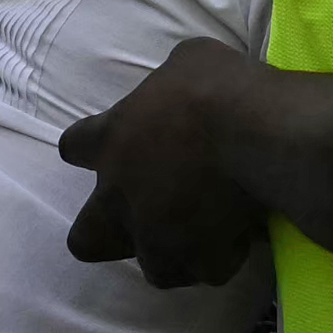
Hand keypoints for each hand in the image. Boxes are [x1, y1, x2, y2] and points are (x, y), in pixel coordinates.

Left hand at [58, 40, 270, 286]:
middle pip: (85, 239)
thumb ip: (170, 86)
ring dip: (173, 252)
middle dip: (107, 234)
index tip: (110, 145)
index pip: (74, 147)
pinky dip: (222, 259)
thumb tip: (182, 91)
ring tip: (202, 235)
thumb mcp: (187, 61)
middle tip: (143, 216)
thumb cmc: (218, 87)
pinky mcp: (200, 261)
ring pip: (153, 268)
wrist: (258, 133)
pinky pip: (207, 271)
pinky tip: (241, 240)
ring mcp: (157, 237)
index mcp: (111, 141)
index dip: (89, 148)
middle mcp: (121, 197)